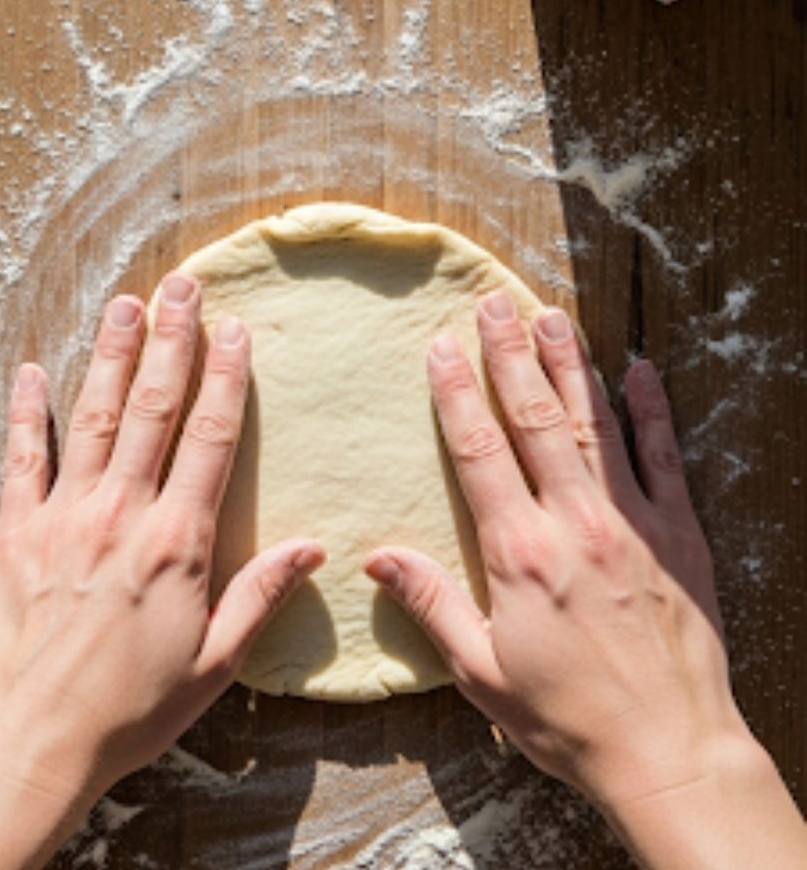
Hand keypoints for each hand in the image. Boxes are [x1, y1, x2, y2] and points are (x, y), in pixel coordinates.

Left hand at [0, 279, 322, 869]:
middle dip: (171, 340)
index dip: (226, 377)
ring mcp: (65, 515)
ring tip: (124, 303)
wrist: (33, 741)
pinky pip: (23, 457)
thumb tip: (314, 547)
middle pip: (152, 407)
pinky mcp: (16, 530)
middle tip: (181, 285)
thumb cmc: (131, 710)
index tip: (235, 328)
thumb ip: (261, 595)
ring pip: (92, 415)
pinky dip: (28, 411)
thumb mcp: (214, 662)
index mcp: (177, 541)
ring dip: (110, 354)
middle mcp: (122, 512)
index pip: (210, 438)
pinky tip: (32, 371)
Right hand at [365, 290, 806, 867]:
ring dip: (570, 364)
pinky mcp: (679, 535)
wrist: (670, 753)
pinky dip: (652, 410)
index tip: (441, 346)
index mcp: (520, 553)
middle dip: (510, 354)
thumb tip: (377, 558)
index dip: (458, 393)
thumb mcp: (482, 673)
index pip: (480, 451)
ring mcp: (632, 523)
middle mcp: (574, 522)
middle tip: (494, 302)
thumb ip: (430, 606)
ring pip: (596, 423)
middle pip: (536, 418)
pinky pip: (663, 457)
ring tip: (551, 315)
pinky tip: (640, 371)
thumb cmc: (568, 721)